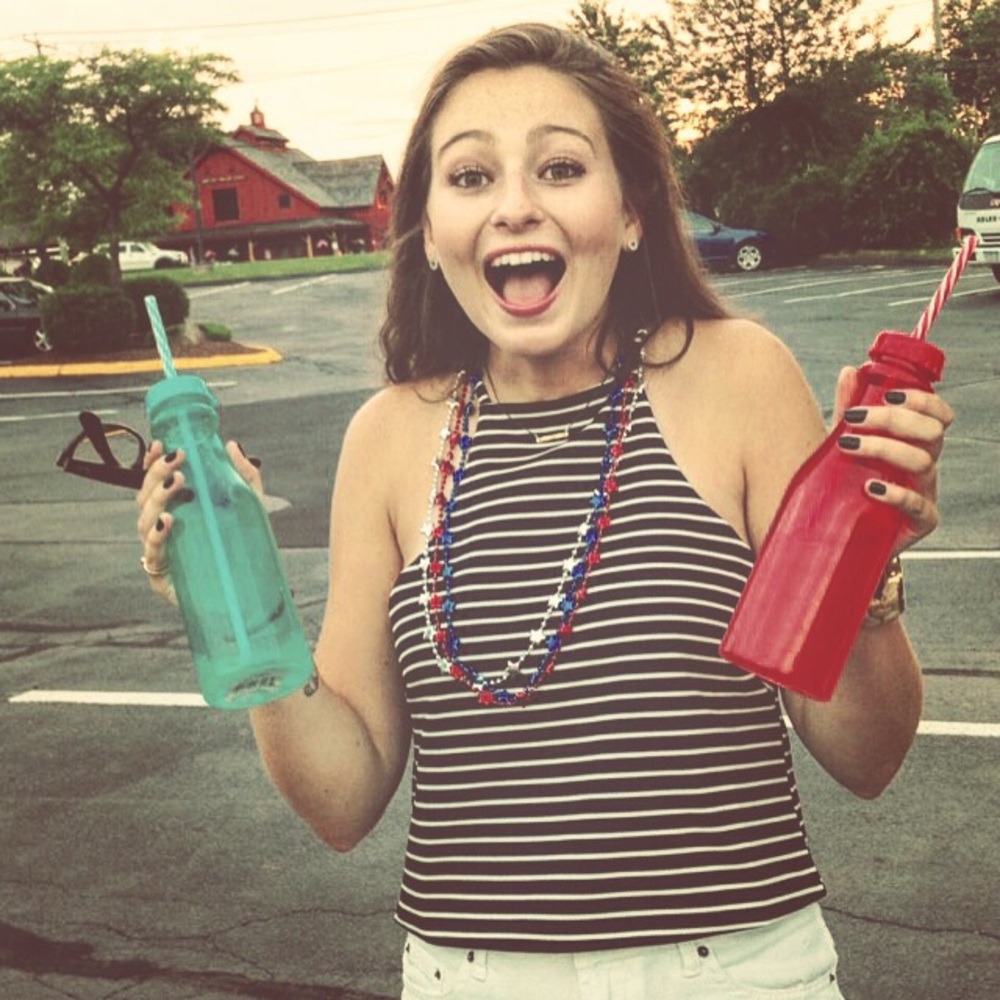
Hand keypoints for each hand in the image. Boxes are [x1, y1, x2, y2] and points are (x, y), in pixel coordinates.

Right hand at [135, 440, 264, 602]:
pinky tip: (168, 522)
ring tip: (176, 484)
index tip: (161, 444)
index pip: (155, 483)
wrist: (246, 595)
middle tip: (177, 460)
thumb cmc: (240, 549)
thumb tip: (233, 446)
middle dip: (156, 475)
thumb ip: (243, 477)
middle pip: (145, 498)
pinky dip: (158, 536)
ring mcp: (159, 552)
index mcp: (176, 511)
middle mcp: (162, 530)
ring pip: (144, 522)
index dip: (152, 464)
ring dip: (157, 499)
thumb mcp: (248, 509)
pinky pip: (152, 554)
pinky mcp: (162, 576)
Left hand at [834, 366, 954, 552]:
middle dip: (893, 420)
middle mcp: (927, 465)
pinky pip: (919, 505)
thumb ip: (850, 409)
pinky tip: (871, 488)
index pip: (938, 415)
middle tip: (855, 419)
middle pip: (931, 433)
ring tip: (849, 447)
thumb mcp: (847, 443)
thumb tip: (850, 371)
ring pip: (922, 462)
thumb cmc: (849, 484)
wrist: (844, 534)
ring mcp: (927, 493)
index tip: (889, 394)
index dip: (922, 400)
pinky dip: (896, 494)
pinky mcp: (921, 522)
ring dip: (884, 449)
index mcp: (917, 443)